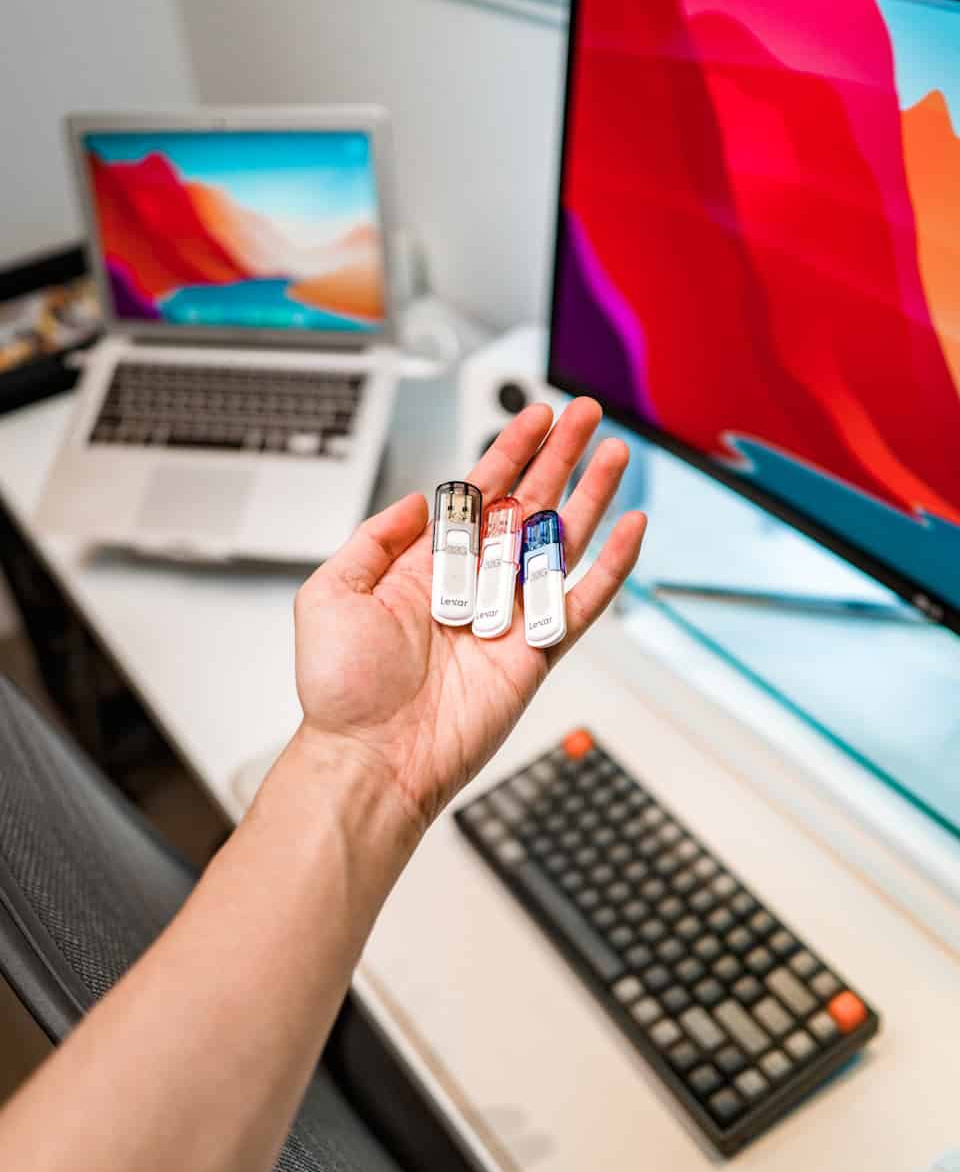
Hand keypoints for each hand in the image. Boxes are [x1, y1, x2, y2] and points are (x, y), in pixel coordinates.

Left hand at [292, 399, 646, 831]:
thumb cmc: (343, 688)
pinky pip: (582, 600)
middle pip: (527, 505)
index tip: (534, 416)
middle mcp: (473, 585)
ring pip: (560, 542)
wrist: (372, 756)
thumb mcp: (331, 592)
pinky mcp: (537, 652)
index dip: (509, 451)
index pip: (478, 493)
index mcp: (428, 567)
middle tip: (587, 415)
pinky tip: (630, 528)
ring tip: (615, 453)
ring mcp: (509, 616)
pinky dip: (610, 565)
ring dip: (590, 495)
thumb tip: (417, 503)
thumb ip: (375, 539)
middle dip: (558, 457)